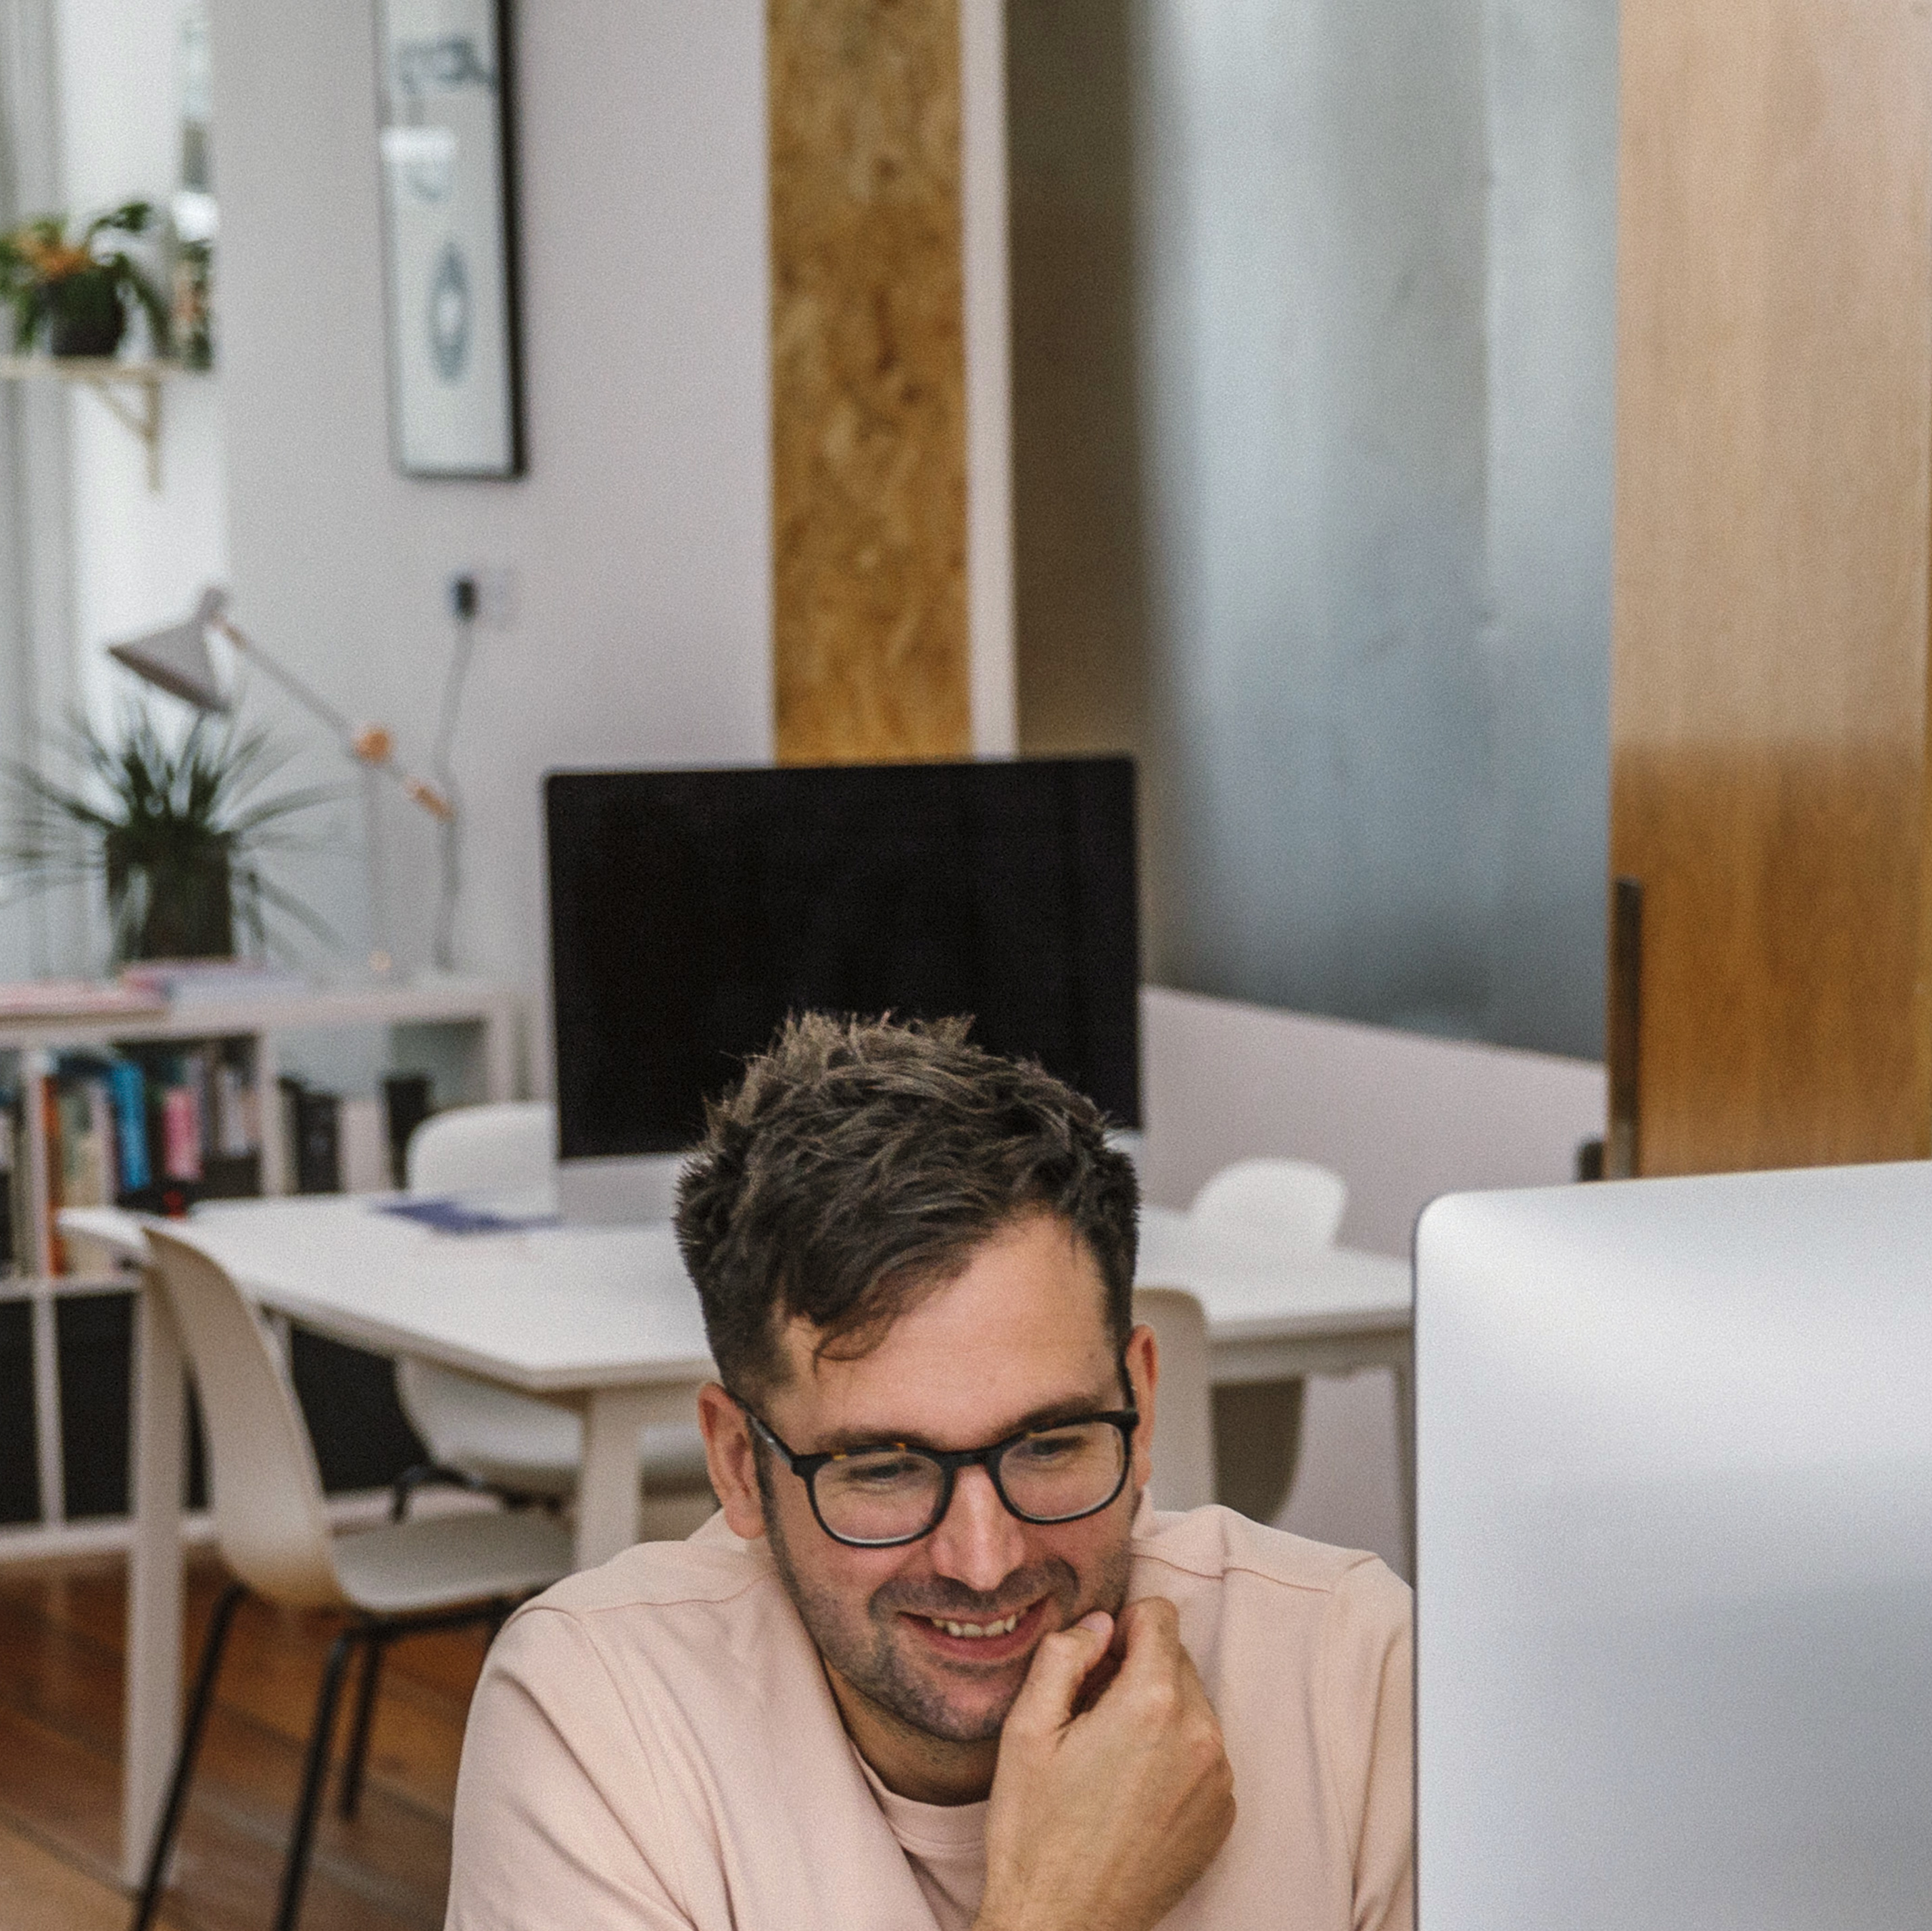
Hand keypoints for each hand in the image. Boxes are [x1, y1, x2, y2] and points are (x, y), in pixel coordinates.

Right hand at [973, 1598, 1234, 1930]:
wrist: (1064, 1924)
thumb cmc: (1036, 1830)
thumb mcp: (1026, 1729)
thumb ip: (1064, 1655)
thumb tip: (1100, 1624)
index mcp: (1151, 1703)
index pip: (1159, 1615)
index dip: (1120, 1627)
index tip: (1095, 1663)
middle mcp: (1199, 1735)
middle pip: (1177, 1660)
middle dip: (1137, 1671)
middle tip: (1091, 1716)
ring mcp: (1218, 1779)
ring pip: (1192, 1707)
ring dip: (1157, 1714)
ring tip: (1110, 1760)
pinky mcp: (1223, 1815)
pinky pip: (1203, 1754)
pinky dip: (1173, 1757)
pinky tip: (1132, 1793)